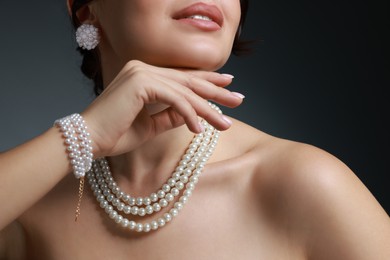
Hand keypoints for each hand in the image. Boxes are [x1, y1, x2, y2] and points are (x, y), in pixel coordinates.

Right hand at [81, 60, 242, 157]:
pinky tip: (199, 129)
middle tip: (239, 99)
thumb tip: (192, 114)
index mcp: (144, 75)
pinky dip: (189, 114)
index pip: (182, 78)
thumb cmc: (115, 134)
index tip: (227, 87)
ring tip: (224, 123)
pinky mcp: (140, 83)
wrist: (87, 141)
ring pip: (184, 91)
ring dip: (207, 109)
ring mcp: (141, 73)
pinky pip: (173, 99)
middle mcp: (143, 69)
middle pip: (188, 81)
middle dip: (216, 92)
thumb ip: (170, 116)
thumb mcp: (150, 126)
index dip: (206, 83)